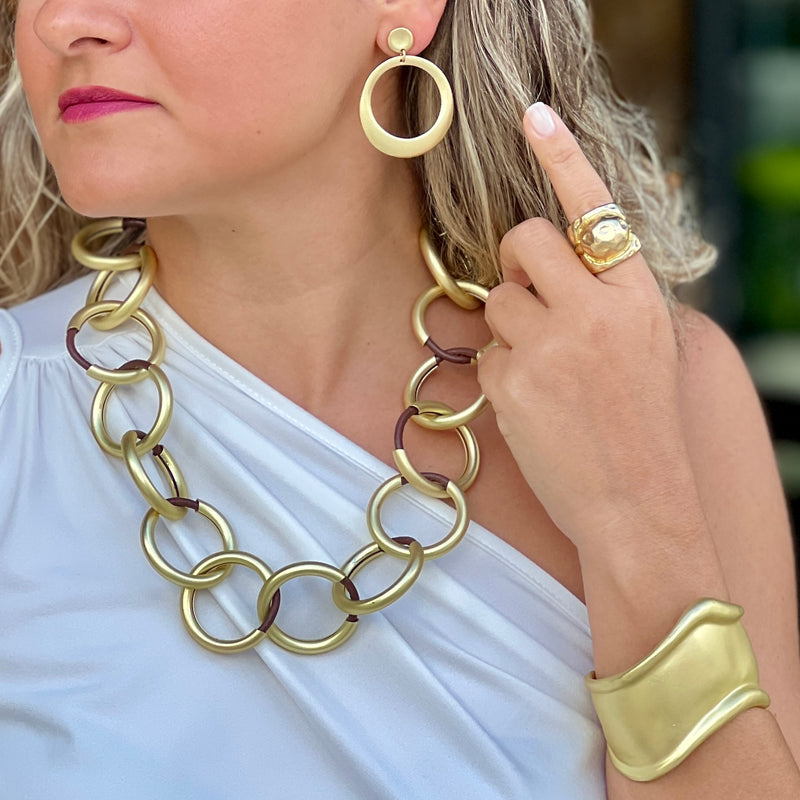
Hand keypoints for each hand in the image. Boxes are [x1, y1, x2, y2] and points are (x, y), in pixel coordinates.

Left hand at [478, 103, 694, 550]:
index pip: (596, 209)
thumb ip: (606, 299)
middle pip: (525, 238)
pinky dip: (502, 375)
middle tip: (529, 295)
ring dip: (510, 326)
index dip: (562, 156)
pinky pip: (487, 353)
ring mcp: (551, 345)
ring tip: (544, 371)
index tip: (531, 115)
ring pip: (496, 298)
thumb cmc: (642, 428)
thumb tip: (550, 268)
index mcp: (636, 297)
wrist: (640, 505)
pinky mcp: (514, 382)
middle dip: (517, 261)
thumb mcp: (646, 348)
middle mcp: (594, 310)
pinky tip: (534, 407)